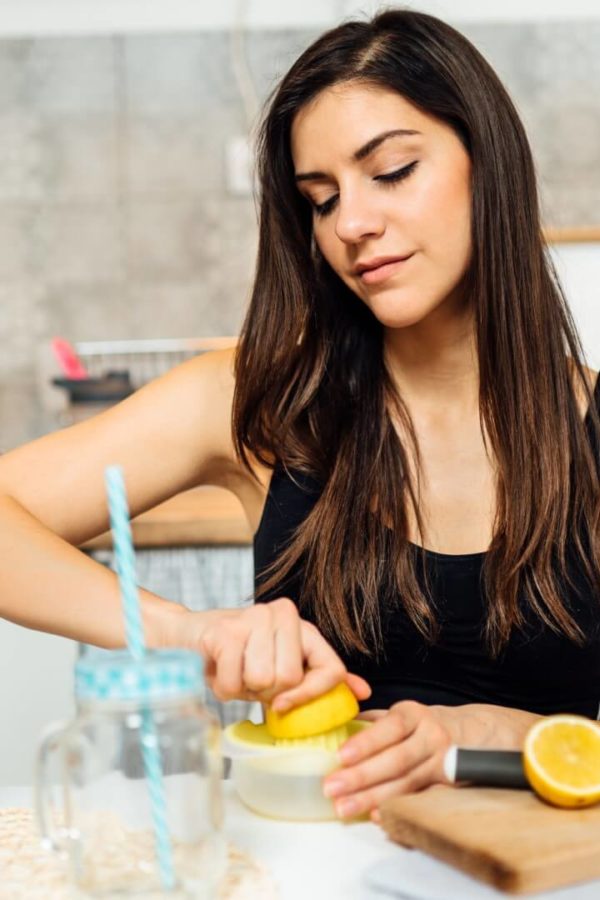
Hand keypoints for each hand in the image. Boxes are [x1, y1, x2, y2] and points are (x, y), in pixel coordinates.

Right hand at [183, 598, 370, 708]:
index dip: (311, 696)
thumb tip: (362, 692)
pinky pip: (233, 683)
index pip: (331, 669)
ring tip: (233, 671)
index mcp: (302, 625)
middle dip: (265, 692)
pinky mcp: (225, 632)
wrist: (187, 636)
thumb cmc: (238, 656)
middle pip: (291, 680)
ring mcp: (253, 618)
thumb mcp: (282, 665)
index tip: (286, 705)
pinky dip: (222, 688)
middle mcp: (282, 614)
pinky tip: (217, 669)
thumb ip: (319, 676)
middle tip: (249, 677)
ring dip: (242, 689)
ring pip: (262, 682)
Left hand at [322, 700, 451, 820]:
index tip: (341, 756)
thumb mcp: (402, 713)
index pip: (391, 727)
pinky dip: (397, 808)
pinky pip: (420, 800)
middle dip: (362, 777)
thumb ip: (372, 722)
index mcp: (415, 714)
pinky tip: (375, 815)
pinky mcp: (449, 787)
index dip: (367, 743)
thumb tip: (334, 726)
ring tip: (344, 807)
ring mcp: (443, 764)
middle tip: (331, 788)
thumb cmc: (423, 725)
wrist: (471, 733)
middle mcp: (432, 737)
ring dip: (372, 797)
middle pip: (397, 760)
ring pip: (406, 783)